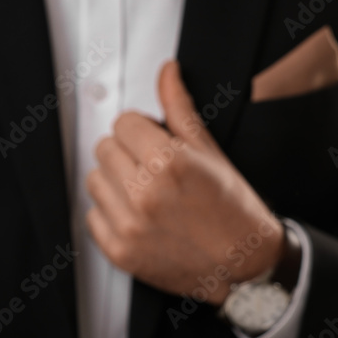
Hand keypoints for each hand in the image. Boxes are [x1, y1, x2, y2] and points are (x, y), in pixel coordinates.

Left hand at [84, 61, 283, 305]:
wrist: (244, 265)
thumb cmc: (232, 209)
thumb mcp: (210, 151)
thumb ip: (180, 108)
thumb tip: (167, 72)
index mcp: (167, 163)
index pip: (123, 123)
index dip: (141, 130)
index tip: (154, 142)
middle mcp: (144, 194)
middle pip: (105, 148)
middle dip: (127, 153)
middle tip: (153, 169)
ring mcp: (129, 225)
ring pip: (94, 179)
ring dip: (115, 181)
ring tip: (146, 193)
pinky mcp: (119, 251)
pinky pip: (93, 215)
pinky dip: (111, 214)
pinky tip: (139, 216)